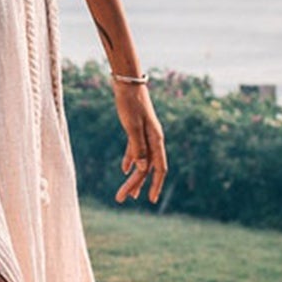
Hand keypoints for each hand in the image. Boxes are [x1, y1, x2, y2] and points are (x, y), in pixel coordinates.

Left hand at [113, 80, 167, 205]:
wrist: (127, 81)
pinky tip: (124, 170)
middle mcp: (153, 139)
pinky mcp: (136, 129)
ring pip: (141, 161)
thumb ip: (137, 148)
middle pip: (147, 167)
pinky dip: (129, 160)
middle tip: (122, 199)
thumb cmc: (129, 103)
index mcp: (156, 139)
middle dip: (136, 185)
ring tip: (127, 193)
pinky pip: (135, 150)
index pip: (158, 168)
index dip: (155, 185)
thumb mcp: (132, 126)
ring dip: (133, 177)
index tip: (151, 200)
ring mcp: (145, 134)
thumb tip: (139, 170)